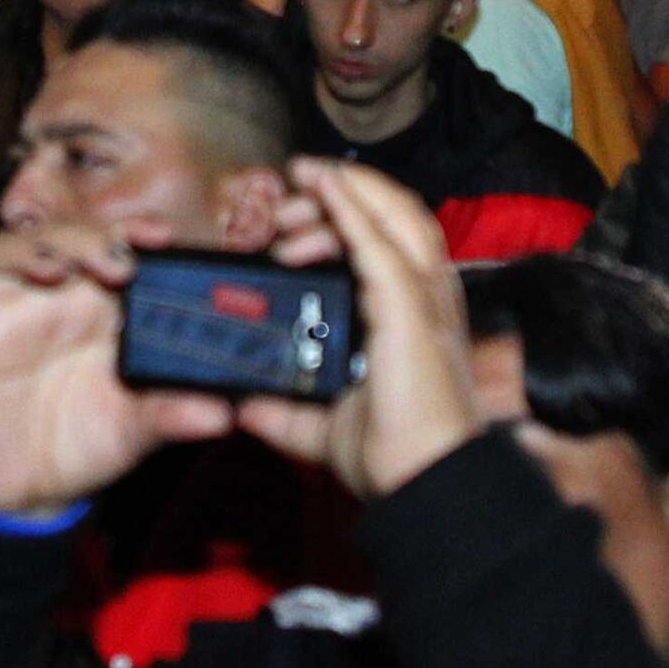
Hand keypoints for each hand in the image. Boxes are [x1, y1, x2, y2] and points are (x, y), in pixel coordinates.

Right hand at [0, 224, 246, 518]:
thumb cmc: (88, 441)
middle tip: (116, 264)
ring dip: (25, 250)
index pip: (114, 246)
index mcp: (99, 303)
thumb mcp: (135, 432)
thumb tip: (222, 414)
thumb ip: (172, 415)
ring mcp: (0, 312)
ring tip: (53, 271)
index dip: (133, 231)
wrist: (29, 490)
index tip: (161, 237)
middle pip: (58, 235)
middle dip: (86, 237)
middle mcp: (50, 295)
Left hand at [228, 163, 480, 499]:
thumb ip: (285, 413)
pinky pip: (377, 241)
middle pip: (390, 215)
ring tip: (298, 183)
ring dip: (343, 190)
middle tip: (280, 209)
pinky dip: (351, 206)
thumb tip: (242, 407)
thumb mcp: (323, 428)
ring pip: (391, 213)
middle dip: (336, 197)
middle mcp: (426, 297)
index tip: (287, 222)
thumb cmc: (391, 458)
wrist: (424, 485)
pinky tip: (323, 184)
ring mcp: (424, 298)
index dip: (343, 217)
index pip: (385, 241)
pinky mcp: (409, 307)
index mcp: (412, 316)